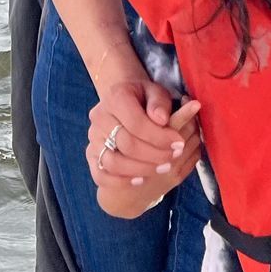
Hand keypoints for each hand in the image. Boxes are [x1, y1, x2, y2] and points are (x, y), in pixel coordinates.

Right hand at [90, 98, 202, 216]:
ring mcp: (93, 138)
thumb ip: (159, 102)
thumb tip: (162, 120)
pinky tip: (141, 179)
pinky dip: (121, 181)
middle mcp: (99, 117)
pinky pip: (101, 174)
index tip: (179, 143)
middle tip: (174, 157)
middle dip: (154, 154)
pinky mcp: (91, 154)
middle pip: (126, 144)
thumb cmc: (142, 97)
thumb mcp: (155, 91)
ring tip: (162, 168)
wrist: (121, 100)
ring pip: (113, 162)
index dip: (159, 137)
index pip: (136, 123)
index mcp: (115, 97)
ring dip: (141, 169)